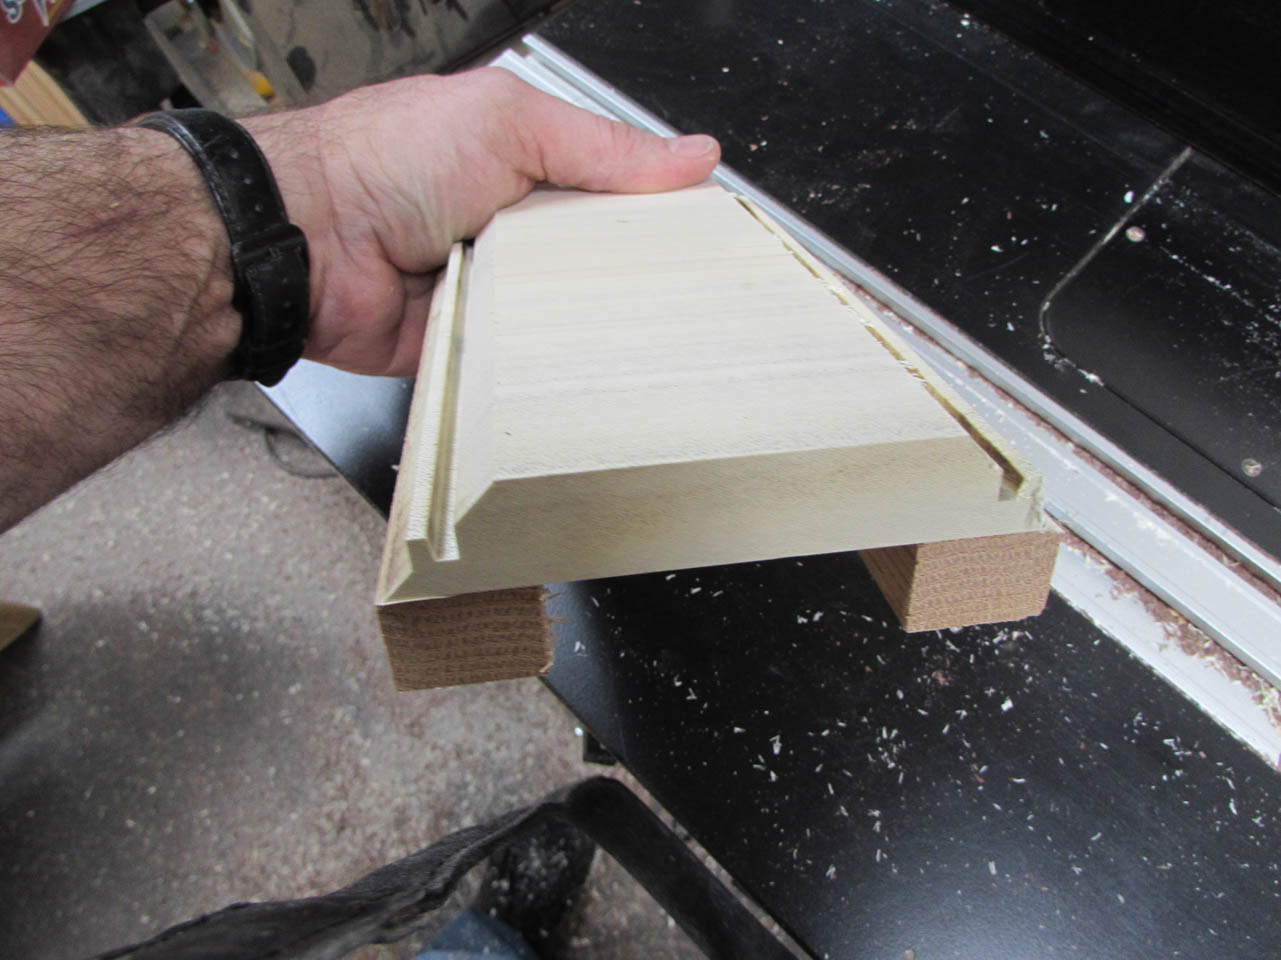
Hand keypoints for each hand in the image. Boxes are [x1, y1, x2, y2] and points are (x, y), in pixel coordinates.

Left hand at [245, 68, 720, 376]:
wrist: (307, 238)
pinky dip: (546, 361)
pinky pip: (526, 360)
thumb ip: (603, 146)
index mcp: (525, 163)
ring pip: (567, 314)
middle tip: (690, 291)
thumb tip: (691, 155)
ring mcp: (493, 286)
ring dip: (590, 318)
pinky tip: (584, 363)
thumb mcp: (510, 122)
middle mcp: (512, 226)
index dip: (661, 212)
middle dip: (633, 274)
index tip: (710, 235)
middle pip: (598, 259)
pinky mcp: (474, 343)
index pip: (616, 191)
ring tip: (647, 329)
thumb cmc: (387, 159)